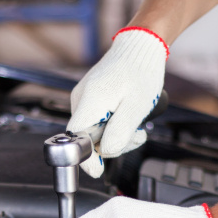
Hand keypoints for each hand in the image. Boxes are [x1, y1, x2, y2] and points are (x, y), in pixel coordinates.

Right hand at [67, 27, 168, 177]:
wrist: (140, 46)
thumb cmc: (140, 72)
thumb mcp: (136, 108)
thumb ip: (119, 133)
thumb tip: (104, 154)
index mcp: (90, 101)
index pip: (76, 139)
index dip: (87, 159)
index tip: (99, 171)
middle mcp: (80, 99)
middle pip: (88, 138)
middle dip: (112, 145)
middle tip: (136, 137)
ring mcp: (83, 98)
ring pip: (95, 131)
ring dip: (116, 136)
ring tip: (137, 128)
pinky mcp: (90, 98)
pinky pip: (97, 121)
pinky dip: (113, 125)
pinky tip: (128, 119)